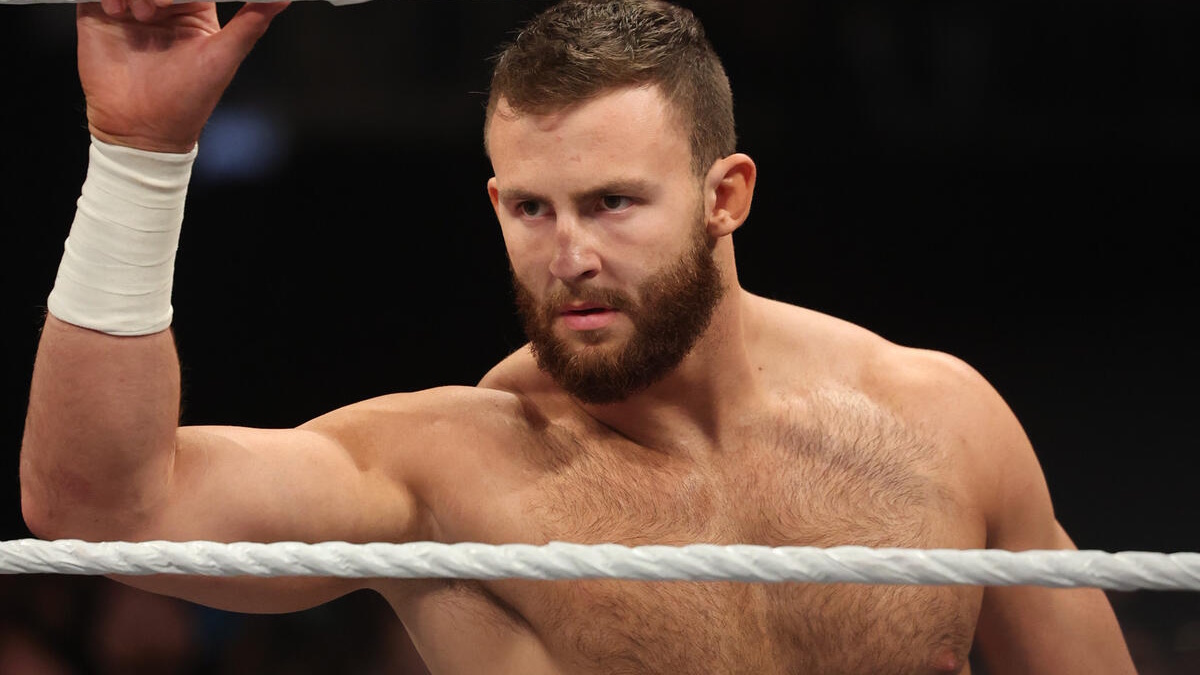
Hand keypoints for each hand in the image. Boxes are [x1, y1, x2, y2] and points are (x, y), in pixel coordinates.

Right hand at [78, 0, 289, 152]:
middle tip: (157, 7)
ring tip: (139, 13)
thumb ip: (252, 22)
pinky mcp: (99, 15)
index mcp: (193, 10)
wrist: (142, 129)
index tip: (175, 1)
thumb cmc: (188, 99)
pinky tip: (117, 11)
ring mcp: (129, 9)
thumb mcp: (224, 57)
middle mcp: (161, 5)